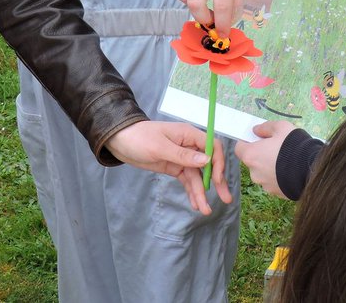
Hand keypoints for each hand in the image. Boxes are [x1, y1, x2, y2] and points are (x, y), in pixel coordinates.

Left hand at [105, 120, 232, 214]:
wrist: (120, 141)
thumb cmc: (139, 138)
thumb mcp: (160, 147)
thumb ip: (183, 155)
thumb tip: (207, 160)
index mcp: (188, 134)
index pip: (212, 146)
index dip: (218, 162)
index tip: (217, 180)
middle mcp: (189, 145)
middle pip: (208, 164)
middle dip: (216, 181)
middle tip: (225, 199)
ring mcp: (182, 157)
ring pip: (197, 176)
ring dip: (201, 192)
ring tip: (205, 210)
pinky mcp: (174, 167)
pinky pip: (187, 180)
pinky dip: (191, 191)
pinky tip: (195, 204)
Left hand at [236, 120, 295, 198]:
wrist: (311, 169)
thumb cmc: (292, 145)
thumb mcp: (281, 127)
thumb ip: (265, 127)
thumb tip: (256, 130)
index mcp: (251, 155)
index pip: (239, 148)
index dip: (247, 142)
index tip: (258, 139)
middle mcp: (254, 172)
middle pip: (252, 161)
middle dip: (261, 154)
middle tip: (276, 148)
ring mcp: (264, 185)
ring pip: (263, 172)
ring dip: (270, 167)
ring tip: (286, 160)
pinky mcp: (275, 193)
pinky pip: (273, 182)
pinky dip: (278, 177)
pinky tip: (290, 171)